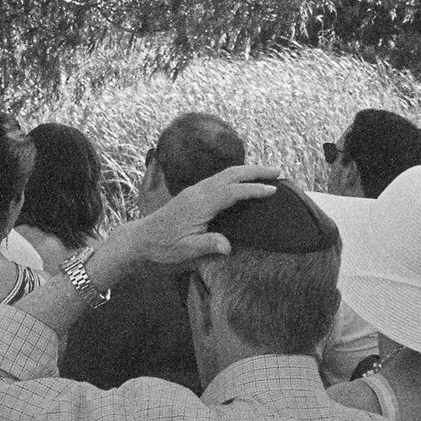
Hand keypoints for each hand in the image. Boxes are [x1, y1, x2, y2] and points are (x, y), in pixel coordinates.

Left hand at [100, 164, 281, 273]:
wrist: (141, 237)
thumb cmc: (163, 245)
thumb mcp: (186, 249)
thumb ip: (208, 244)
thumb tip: (228, 246)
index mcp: (199, 204)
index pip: (232, 192)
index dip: (253, 189)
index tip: (273, 190)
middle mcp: (198, 191)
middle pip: (231, 174)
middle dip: (256, 171)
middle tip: (279, 172)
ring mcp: (195, 189)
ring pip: (225, 173)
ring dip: (247, 171)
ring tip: (268, 174)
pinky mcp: (193, 192)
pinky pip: (219, 178)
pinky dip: (236, 176)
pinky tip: (244, 180)